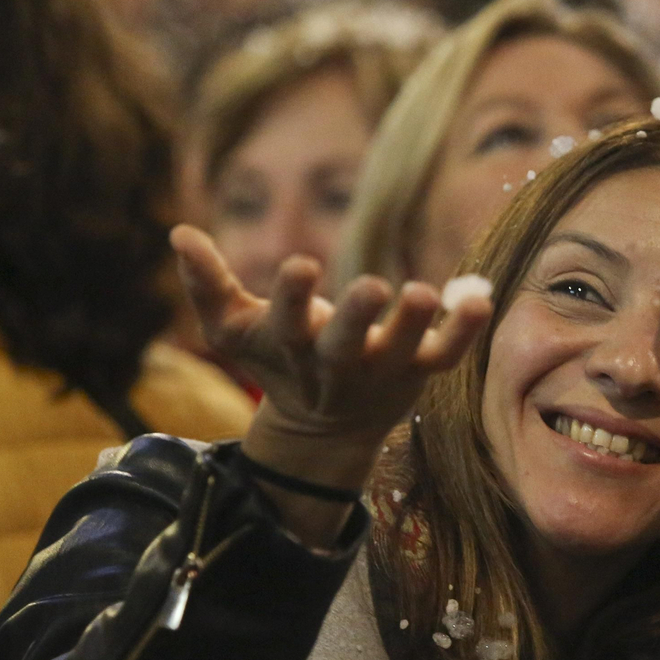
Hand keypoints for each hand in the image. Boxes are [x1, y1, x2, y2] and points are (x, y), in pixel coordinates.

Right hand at [171, 225, 490, 534]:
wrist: (323, 428)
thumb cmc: (276, 359)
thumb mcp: (233, 328)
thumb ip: (206, 283)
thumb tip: (177, 231)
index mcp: (290, 345)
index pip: (287, 321)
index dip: (293, 296)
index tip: (300, 265)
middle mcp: (337, 362)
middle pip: (345, 343)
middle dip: (357, 317)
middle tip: (375, 286)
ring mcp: (382, 369)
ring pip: (402, 350)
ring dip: (415, 323)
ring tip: (428, 291)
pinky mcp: (420, 372)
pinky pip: (447, 354)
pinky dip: (464, 330)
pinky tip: (481, 297)